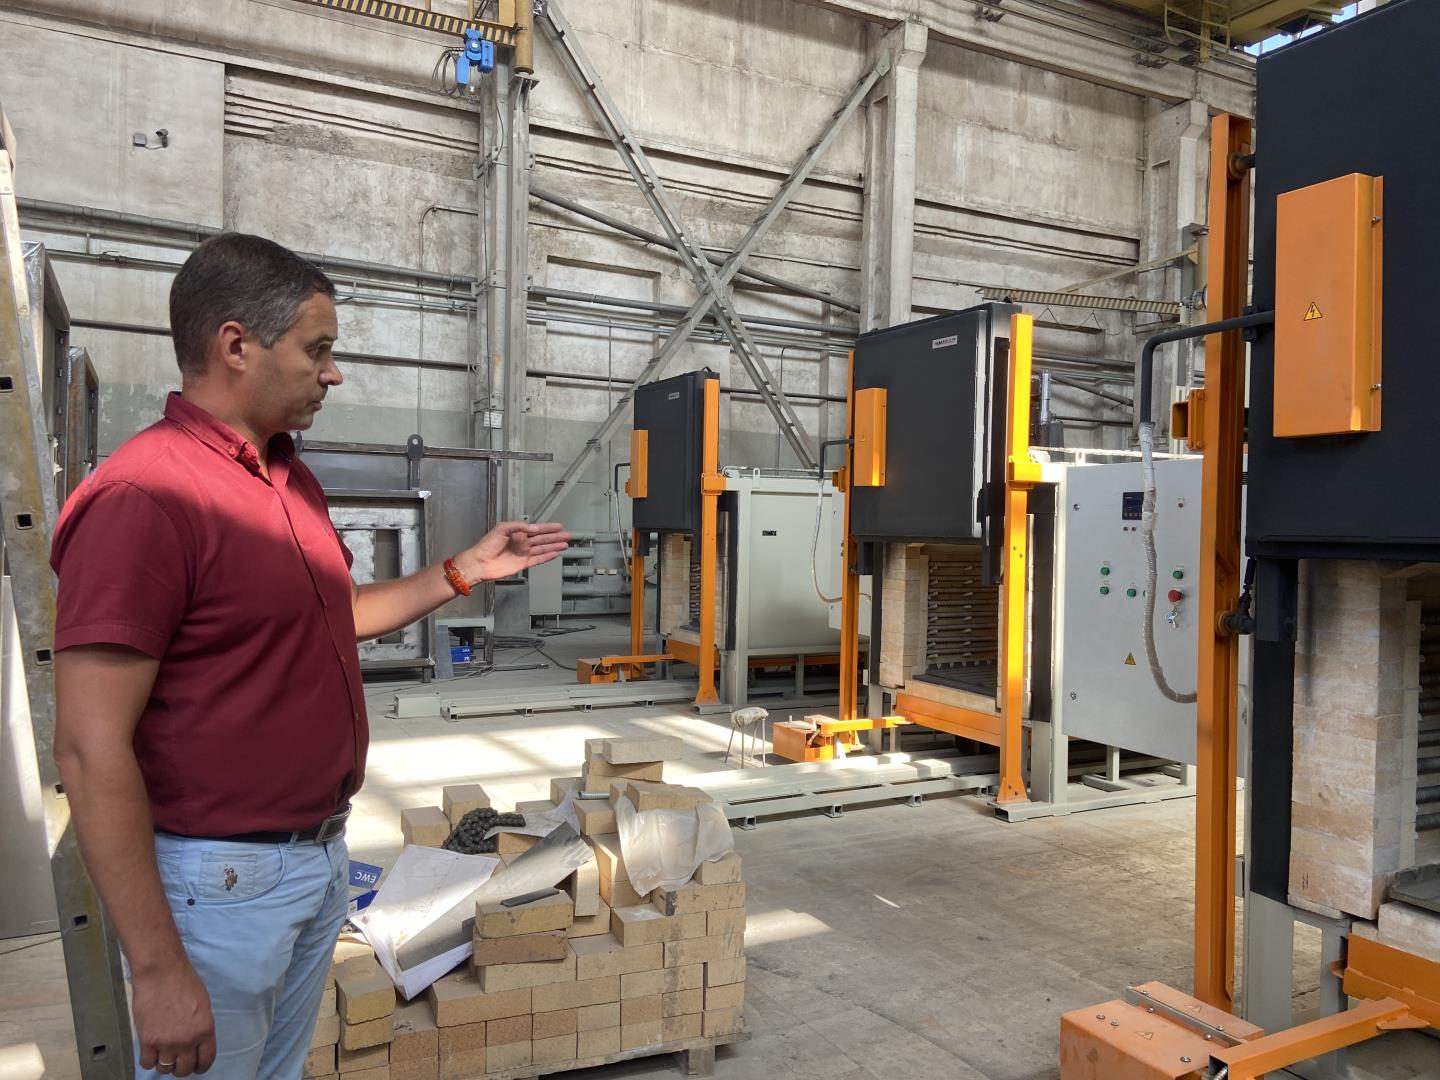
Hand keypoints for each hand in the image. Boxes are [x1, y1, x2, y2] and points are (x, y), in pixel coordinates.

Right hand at [132, 960, 215, 1075]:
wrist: (161, 972)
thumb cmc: (184, 982)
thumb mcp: (203, 1005)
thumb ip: (201, 1026)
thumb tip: (196, 1041)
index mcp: (205, 1030)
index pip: (206, 1060)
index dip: (201, 1066)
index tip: (196, 1066)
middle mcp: (187, 1040)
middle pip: (184, 1069)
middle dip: (182, 1067)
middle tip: (178, 1060)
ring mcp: (166, 1042)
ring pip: (166, 1069)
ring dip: (165, 1064)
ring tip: (164, 1054)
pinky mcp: (147, 1041)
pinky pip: (147, 1063)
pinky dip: (149, 1060)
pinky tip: (151, 1051)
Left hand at [456, 521, 570, 583]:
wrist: (481, 562)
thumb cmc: (487, 544)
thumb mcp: (502, 528)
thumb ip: (519, 526)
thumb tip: (534, 528)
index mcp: (517, 532)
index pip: (536, 529)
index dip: (548, 527)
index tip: (559, 526)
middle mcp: (522, 542)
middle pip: (542, 539)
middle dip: (555, 537)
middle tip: (567, 535)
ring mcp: (523, 553)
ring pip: (542, 548)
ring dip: (554, 546)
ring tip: (565, 544)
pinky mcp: (523, 564)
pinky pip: (538, 559)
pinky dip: (547, 557)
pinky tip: (555, 554)